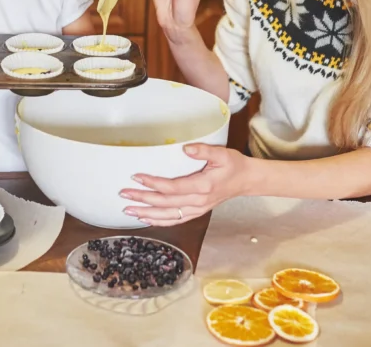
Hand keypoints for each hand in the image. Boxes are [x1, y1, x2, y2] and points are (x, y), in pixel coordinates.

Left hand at [119, 144, 250, 225]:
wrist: (246, 181)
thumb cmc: (233, 165)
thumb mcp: (222, 154)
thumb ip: (203, 151)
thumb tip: (185, 148)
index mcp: (202, 187)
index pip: (172, 187)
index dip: (153, 183)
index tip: (137, 177)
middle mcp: (198, 202)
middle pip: (165, 203)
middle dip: (143, 199)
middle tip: (124, 194)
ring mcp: (197, 209)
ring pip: (168, 216)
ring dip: (147, 214)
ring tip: (129, 210)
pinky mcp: (196, 212)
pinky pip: (175, 220)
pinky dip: (159, 221)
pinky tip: (146, 219)